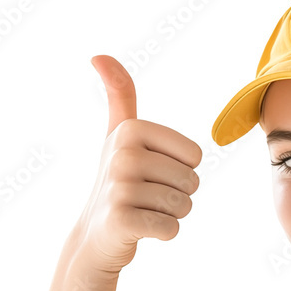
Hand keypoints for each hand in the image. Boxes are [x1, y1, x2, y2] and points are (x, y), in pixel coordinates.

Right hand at [74, 54, 201, 274]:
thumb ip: (119, 96)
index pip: (195, 156)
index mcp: (130, 130)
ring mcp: (119, 188)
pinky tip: (141, 230)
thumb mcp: (118, 135)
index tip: (152, 174)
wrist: (96, 235)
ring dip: (171, 215)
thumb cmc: (118, 181)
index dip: (182, 171)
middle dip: (178, 196)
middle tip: (149, 198)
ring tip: (144, 212)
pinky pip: (171, 229)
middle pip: (192, 181)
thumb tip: (98, 55)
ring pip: (183, 206)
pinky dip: (164, 234)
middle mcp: (122, 154)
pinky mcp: (121, 221)